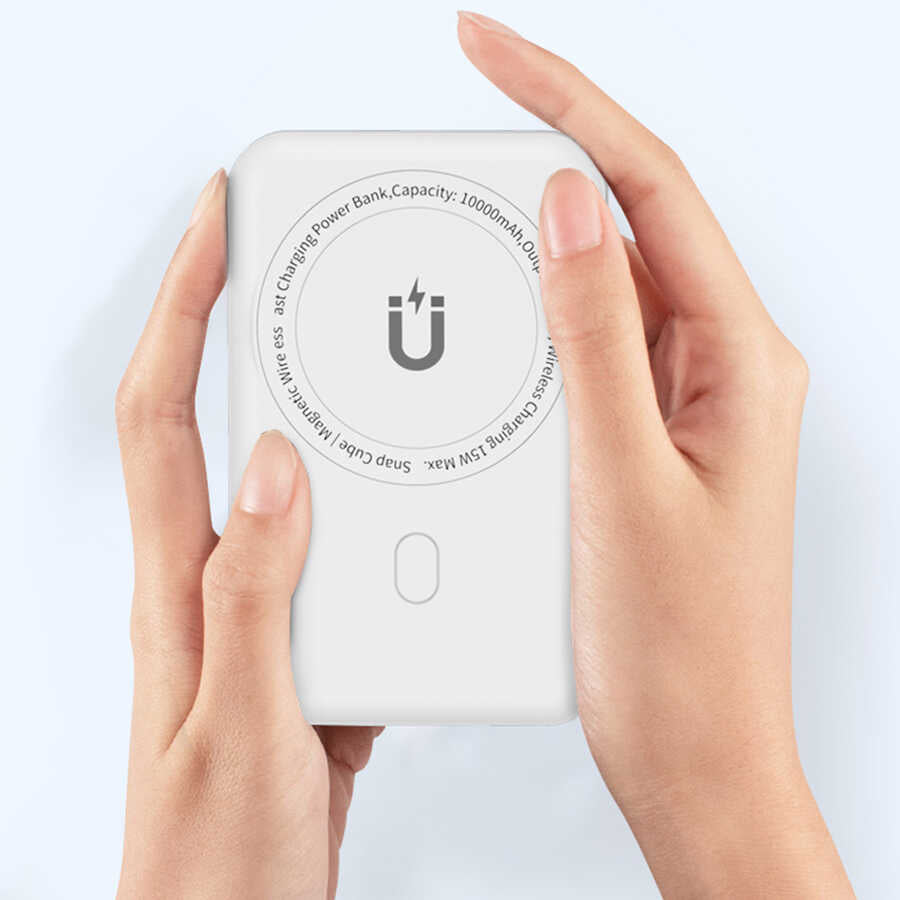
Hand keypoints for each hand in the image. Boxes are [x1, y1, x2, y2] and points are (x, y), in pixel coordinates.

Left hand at [115, 171, 379, 899]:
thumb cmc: (220, 860)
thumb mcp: (246, 727)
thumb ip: (258, 597)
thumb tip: (276, 470)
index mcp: (181, 590)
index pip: (164, 415)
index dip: (183, 309)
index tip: (215, 228)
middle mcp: (208, 583)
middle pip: (209, 423)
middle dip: (230, 324)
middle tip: (278, 258)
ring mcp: (252, 609)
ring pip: (277, 483)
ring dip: (306, 413)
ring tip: (352, 362)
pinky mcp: (296, 643)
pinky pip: (324, 547)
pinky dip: (356, 506)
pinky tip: (392, 504)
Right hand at [459, 12, 852, 896]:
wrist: (690, 751)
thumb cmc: (677, 649)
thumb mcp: (624, 483)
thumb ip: (597, 341)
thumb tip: (573, 212)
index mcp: (738, 363)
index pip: (651, 192)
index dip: (570, 106)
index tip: (490, 52)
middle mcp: (718, 369)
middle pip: (631, 223)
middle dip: (551, 153)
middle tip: (468, 110)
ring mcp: (680, 404)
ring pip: (604, 287)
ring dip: (538, 243)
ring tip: (466, 206)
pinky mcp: (643, 441)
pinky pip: (589, 350)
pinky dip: (536, 320)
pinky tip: (493, 317)